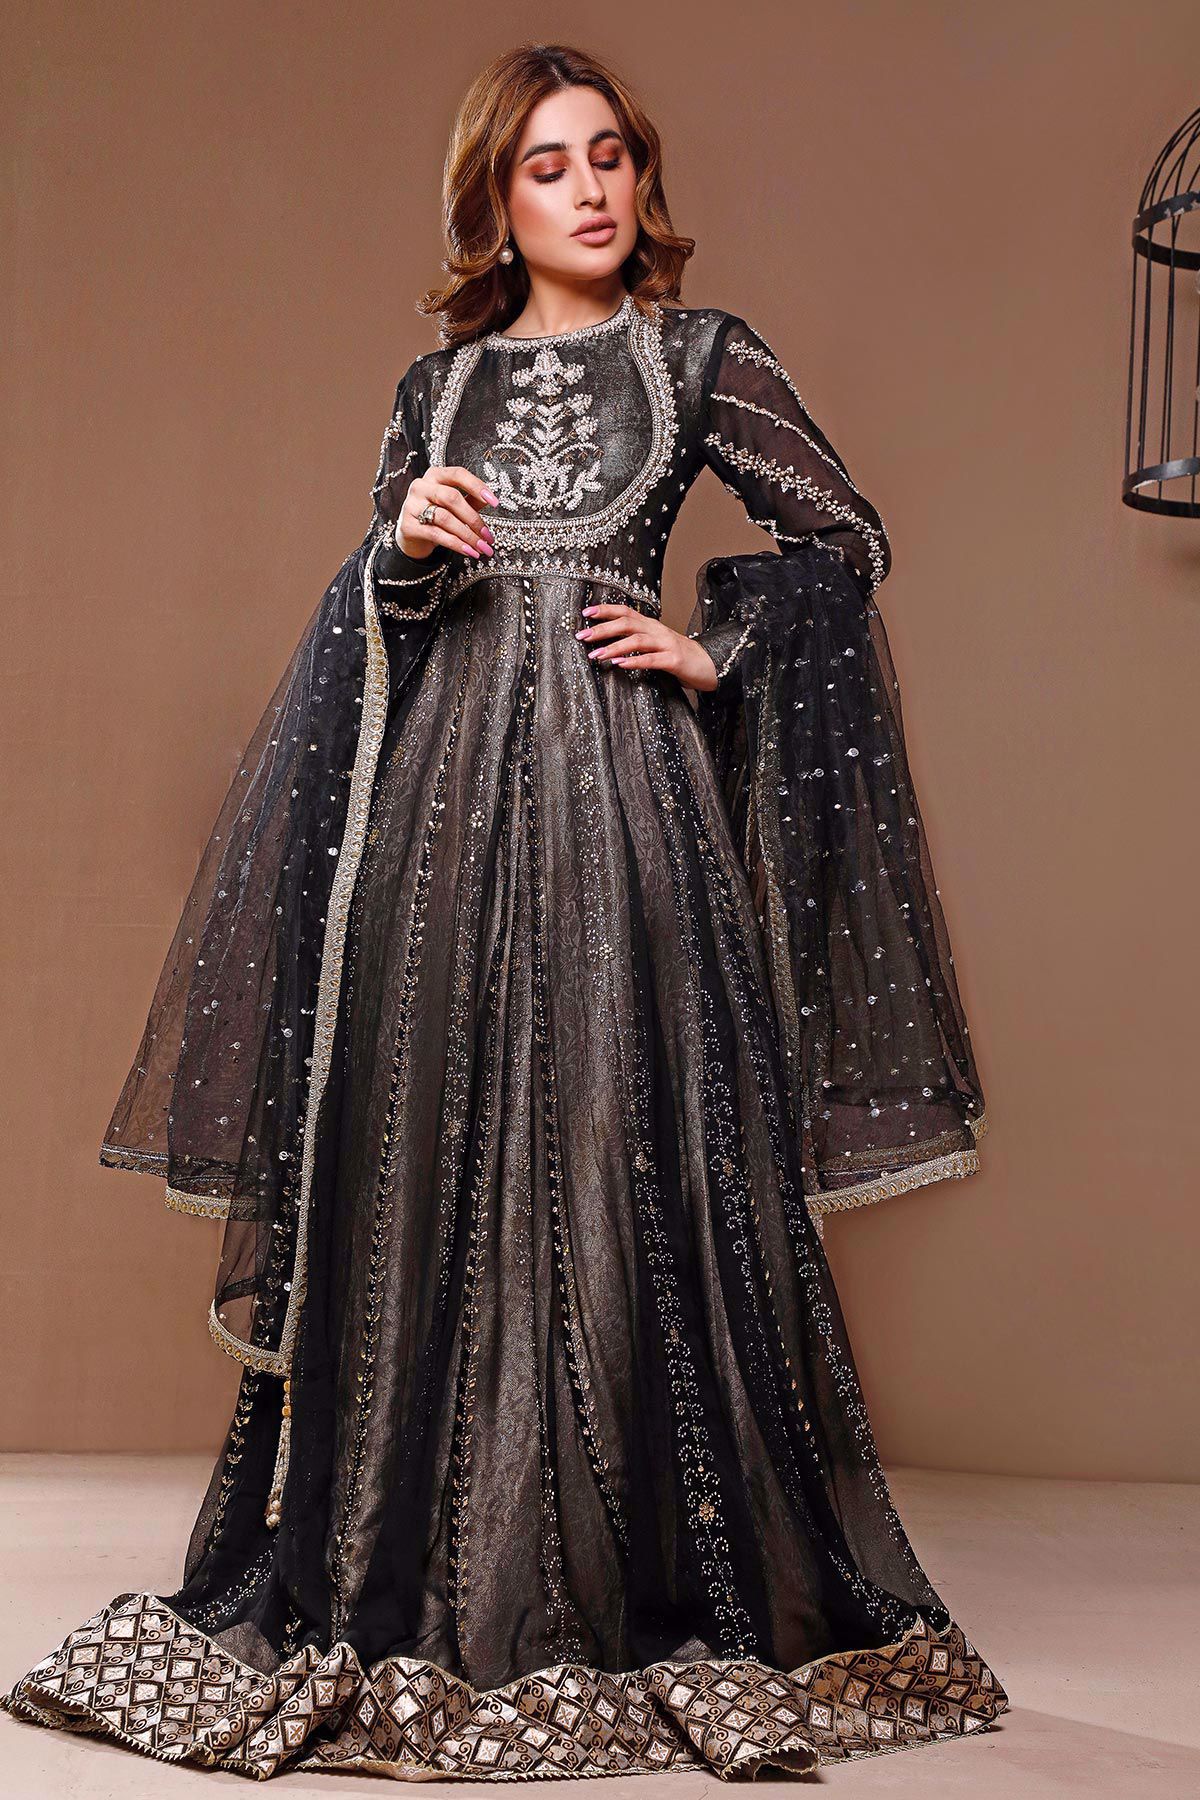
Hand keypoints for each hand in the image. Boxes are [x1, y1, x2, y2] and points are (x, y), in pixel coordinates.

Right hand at [396, 467, 498, 560]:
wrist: (412, 533)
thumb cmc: (436, 514)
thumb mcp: (454, 504)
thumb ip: (471, 500)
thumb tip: (489, 500)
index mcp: (435, 475)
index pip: (458, 474)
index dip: (477, 486)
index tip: (494, 502)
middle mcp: (421, 486)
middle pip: (452, 498)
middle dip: (473, 518)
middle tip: (488, 535)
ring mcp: (412, 505)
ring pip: (445, 518)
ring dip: (467, 535)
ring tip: (481, 547)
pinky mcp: (408, 525)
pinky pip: (436, 534)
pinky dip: (456, 544)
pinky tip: (468, 550)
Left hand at [575, 602, 719, 692]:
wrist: (710, 664)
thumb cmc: (680, 656)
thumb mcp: (656, 644)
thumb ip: (637, 641)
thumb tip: (609, 643)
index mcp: (651, 625)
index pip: (625, 611)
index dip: (605, 610)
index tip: (584, 613)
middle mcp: (657, 630)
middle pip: (627, 622)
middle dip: (602, 628)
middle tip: (582, 635)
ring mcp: (667, 644)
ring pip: (637, 640)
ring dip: (614, 646)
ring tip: (596, 654)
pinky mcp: (674, 660)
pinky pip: (651, 660)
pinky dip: (634, 661)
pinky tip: (620, 664)